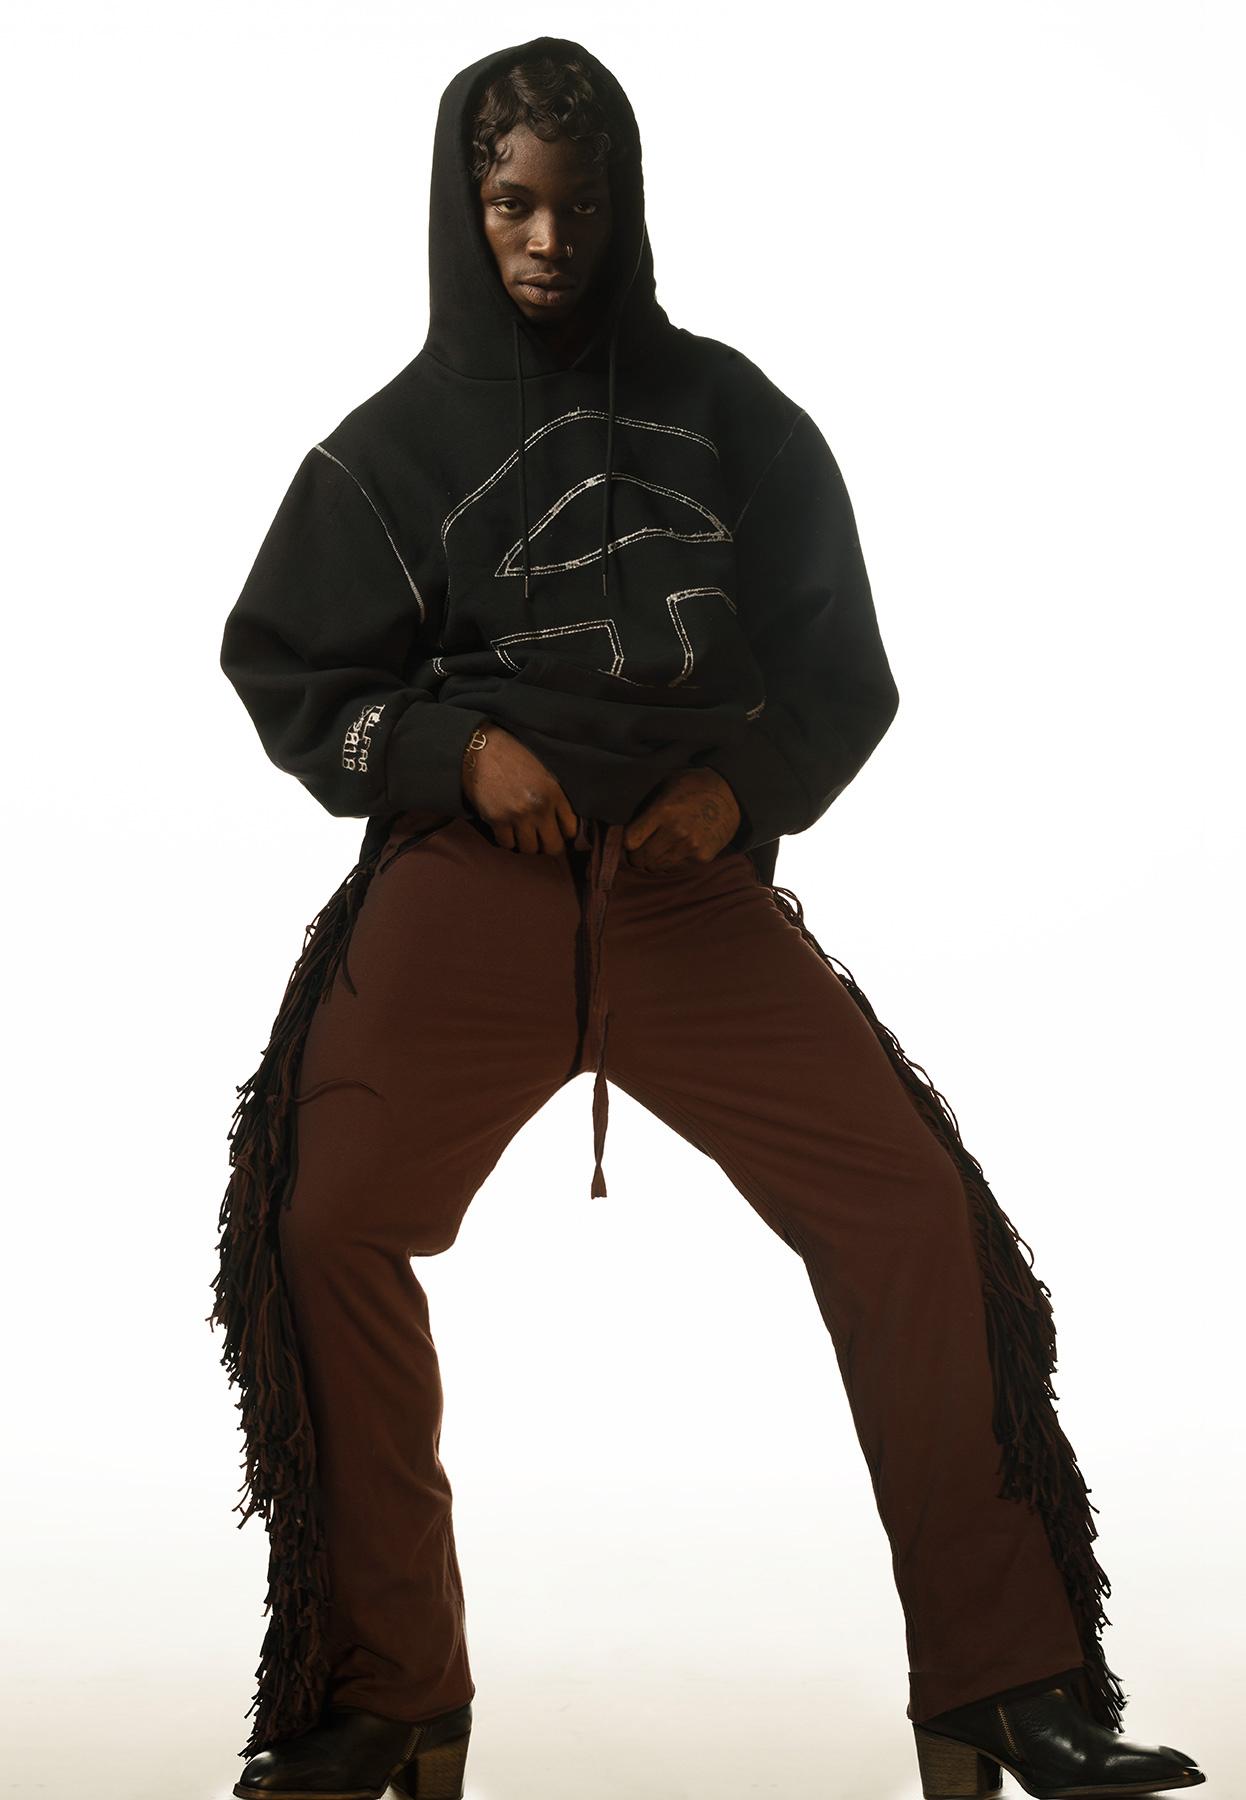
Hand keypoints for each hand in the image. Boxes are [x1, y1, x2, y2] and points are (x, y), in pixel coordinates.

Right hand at [461, 723, 579, 853]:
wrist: (481, 750)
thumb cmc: (513, 757)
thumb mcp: (544, 771)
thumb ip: (555, 795)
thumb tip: (563, 820)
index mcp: (555, 792)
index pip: (571, 829)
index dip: (565, 834)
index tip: (559, 832)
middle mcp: (539, 807)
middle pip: (553, 846)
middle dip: (549, 845)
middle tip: (542, 839)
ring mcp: (518, 815)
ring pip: (529, 849)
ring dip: (527, 843)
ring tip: (523, 833)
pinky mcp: (497, 820)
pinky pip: (507, 844)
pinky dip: (507, 840)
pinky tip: (506, 829)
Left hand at [623, 768, 740, 873]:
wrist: (730, 793)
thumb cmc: (692, 787)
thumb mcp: (666, 787)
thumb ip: (648, 809)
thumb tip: (627, 832)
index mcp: (663, 811)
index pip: (630, 840)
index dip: (627, 842)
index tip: (630, 839)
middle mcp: (675, 831)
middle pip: (641, 858)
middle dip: (637, 855)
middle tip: (641, 849)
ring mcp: (690, 846)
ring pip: (657, 866)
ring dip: (654, 861)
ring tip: (660, 849)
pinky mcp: (703, 857)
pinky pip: (676, 867)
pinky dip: (673, 862)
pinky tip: (679, 848)